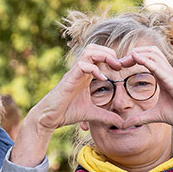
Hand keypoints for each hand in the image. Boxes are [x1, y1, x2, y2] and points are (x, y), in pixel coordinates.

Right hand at [12, 45, 123, 166]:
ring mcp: (74, 73)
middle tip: (119, 65)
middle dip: (109, 52)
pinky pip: (82, 65)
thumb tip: (122, 124)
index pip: (99, 55)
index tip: (123, 68)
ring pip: (89, 51)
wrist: (50, 117)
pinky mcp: (69, 79)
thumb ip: (107, 116)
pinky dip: (95, 69)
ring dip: (104, 55)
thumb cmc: (67, 113)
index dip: (112, 58)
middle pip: (94, 47)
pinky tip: (103, 79)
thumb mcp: (92, 114)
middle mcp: (80, 70)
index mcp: (85, 74)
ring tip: (113, 67)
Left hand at [118, 46, 172, 145]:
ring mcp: (171, 75)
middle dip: (134, 53)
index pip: (148, 59)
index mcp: (163, 76)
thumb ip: (140, 118)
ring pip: (154, 55)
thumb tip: (124, 125)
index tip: (120, 66)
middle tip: (119, 63)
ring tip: (125, 59)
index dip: (134, 58)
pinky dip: (146, 61)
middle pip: (150, 52)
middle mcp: (167, 72)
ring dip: (138, 54)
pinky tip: (135, 58)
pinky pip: (158, 67)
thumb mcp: (154, 116)